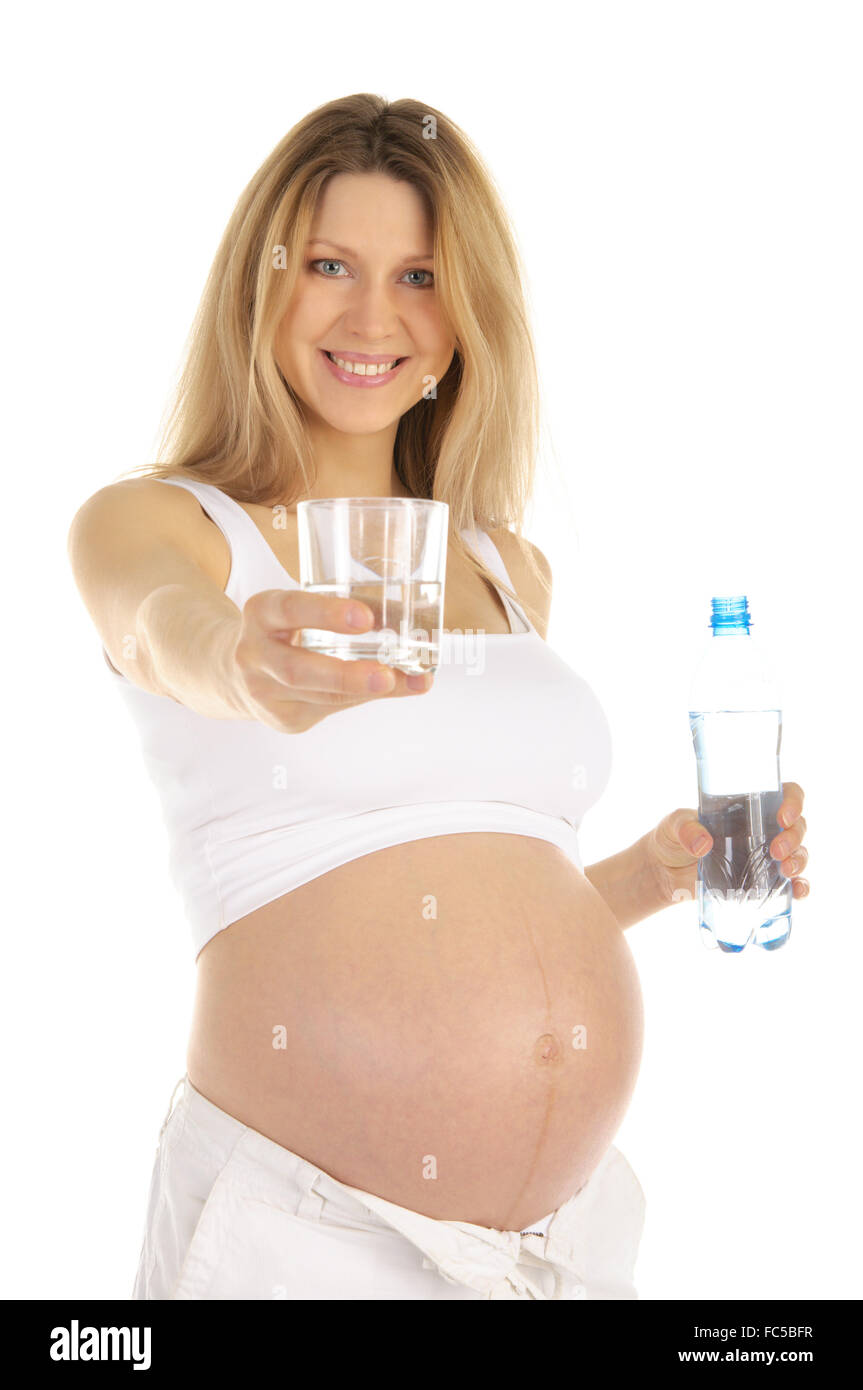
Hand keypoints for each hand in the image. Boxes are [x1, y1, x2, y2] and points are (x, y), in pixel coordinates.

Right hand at [229, 589, 433, 732]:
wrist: (235, 671)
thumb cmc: (284, 632)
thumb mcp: (300, 611)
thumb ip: (345, 614)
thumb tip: (413, 625)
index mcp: (261, 613)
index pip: (290, 609)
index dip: (326, 613)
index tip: (365, 618)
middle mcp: (254, 654)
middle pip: (297, 669)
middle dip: (345, 675)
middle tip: (386, 674)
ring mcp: (264, 692)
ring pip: (318, 697)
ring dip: (363, 692)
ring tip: (400, 683)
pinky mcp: (282, 718)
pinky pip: (327, 709)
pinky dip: (360, 698)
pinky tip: (387, 689)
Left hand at [645, 781, 809, 906]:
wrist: (663, 873)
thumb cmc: (671, 838)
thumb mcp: (673, 825)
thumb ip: (685, 829)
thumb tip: (704, 845)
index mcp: (746, 807)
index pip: (784, 795)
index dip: (793, 802)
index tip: (783, 816)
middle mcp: (761, 829)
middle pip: (796, 826)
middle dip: (794, 837)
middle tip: (777, 850)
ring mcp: (763, 856)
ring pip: (797, 853)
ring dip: (799, 860)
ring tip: (785, 870)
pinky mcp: (760, 882)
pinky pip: (790, 884)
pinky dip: (800, 887)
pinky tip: (798, 892)